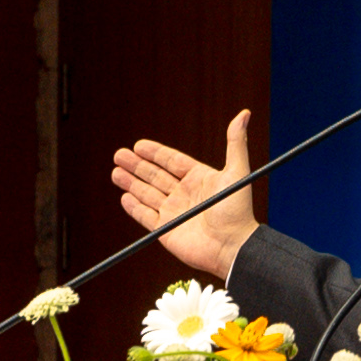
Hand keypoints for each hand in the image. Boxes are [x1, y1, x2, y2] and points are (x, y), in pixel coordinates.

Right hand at [112, 110, 259, 280]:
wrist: (232, 247)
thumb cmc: (237, 210)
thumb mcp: (237, 171)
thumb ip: (236, 142)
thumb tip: (244, 114)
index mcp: (199, 179)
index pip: (172, 162)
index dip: (155, 153)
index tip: (139, 145)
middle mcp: (185, 195)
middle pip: (155, 176)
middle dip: (136, 166)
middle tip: (119, 155)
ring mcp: (175, 213)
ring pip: (147, 194)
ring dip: (131, 183)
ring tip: (116, 172)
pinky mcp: (166, 231)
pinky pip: (146, 217)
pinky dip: (134, 208)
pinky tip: (125, 197)